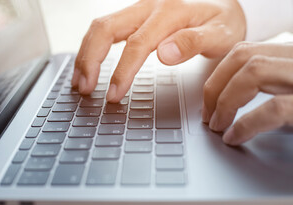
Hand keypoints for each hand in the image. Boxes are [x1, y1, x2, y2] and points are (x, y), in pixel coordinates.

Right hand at [72, 0, 245, 101]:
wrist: (223, 0)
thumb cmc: (224, 20)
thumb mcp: (222, 33)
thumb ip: (193, 42)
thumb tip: (163, 55)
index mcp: (170, 12)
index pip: (137, 44)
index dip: (122, 71)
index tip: (113, 95)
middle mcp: (149, 6)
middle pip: (106, 28)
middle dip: (90, 60)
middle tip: (84, 88)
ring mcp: (139, 9)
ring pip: (101, 26)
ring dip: (85, 54)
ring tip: (79, 80)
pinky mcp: (135, 15)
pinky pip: (107, 27)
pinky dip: (92, 47)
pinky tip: (88, 64)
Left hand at [202, 42, 292, 144]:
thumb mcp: (290, 91)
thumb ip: (269, 87)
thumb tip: (227, 103)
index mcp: (291, 57)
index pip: (246, 51)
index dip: (219, 75)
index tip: (208, 101)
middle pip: (244, 56)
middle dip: (215, 86)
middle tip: (207, 115)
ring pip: (254, 72)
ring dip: (226, 102)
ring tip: (217, 125)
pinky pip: (273, 108)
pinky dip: (246, 124)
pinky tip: (235, 137)